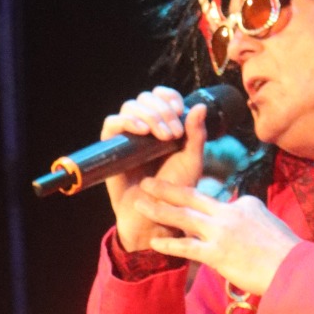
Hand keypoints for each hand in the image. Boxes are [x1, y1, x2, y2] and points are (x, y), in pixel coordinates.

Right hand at [101, 87, 207, 252]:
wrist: (155, 216)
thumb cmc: (174, 192)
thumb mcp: (192, 163)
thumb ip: (196, 136)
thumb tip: (201, 106)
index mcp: (163, 126)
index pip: (162, 97)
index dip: (169, 97)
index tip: (180, 110)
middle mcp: (145, 127)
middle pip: (146, 98)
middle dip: (162, 110)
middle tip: (174, 133)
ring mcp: (127, 136)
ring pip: (131, 106)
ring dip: (149, 115)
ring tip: (162, 136)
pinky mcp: (112, 146)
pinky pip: (112, 123)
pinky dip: (127, 121)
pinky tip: (142, 131)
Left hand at [133, 177, 299, 297]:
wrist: (294, 269)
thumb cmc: (287, 253)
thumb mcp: (269, 226)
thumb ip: (251, 220)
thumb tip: (242, 219)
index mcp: (244, 204)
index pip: (216, 201)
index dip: (199, 205)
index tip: (182, 202)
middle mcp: (229, 213)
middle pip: (192, 196)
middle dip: (166, 188)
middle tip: (147, 182)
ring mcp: (221, 233)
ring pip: (183, 217)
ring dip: (159, 209)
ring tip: (139, 203)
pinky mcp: (218, 254)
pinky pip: (187, 248)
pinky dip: (169, 245)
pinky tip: (153, 243)